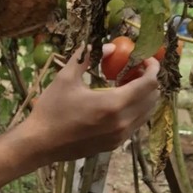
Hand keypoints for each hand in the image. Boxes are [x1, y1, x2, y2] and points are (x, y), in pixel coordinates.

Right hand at [27, 45, 159, 162]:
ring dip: (142, 97)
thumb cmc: (51, 110)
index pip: (149, 83)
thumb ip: (88, 57)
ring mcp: (119, 137)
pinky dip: (134, 111)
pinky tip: (117, 103)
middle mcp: (122, 122)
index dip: (152, 67)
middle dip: (148, 81)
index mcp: (113, 104)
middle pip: (152, 98)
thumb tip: (108, 47)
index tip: (145, 59)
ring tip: (125, 86)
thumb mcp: (66, 77)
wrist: (39, 144)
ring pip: (146, 113)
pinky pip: (135, 124)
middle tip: (133, 71)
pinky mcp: (114, 145)